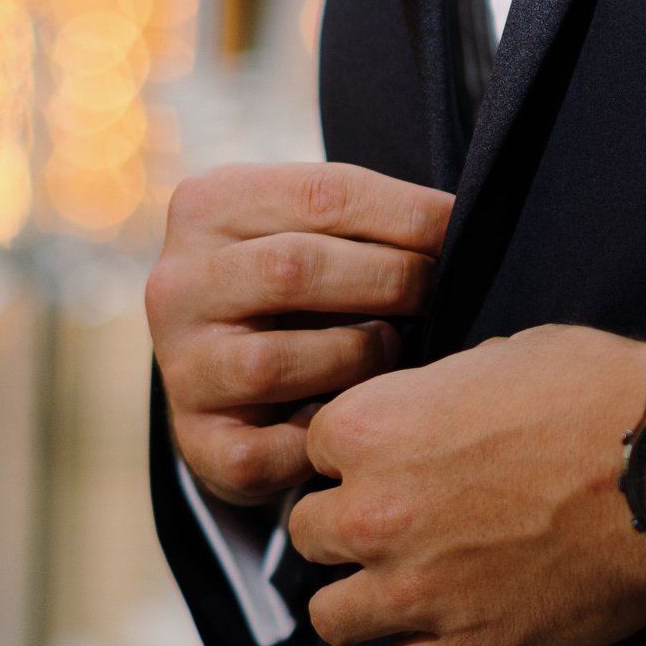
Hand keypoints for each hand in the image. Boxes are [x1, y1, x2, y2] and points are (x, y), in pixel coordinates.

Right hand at [147, 163, 453, 506]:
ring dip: (359, 359)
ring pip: (276, 364)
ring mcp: (181, 366)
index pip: (323, 194)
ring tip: (392, 350)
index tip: (462, 228)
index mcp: (208, 207)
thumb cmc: (301, 285)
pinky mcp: (197, 441)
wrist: (232, 368)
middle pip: (295, 269)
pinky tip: (354, 415)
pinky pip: (270, 451)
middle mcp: (176, 285)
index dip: (407, 214)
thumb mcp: (316, 228)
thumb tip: (469, 219)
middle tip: (441, 292)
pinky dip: (323, 439)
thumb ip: (370, 216)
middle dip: (390, 280)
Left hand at [288, 324, 645, 645]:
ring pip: (334, 616)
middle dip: (350, 525)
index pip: (315, 451)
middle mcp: (374, 515)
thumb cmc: (597, 394)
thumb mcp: (495, 357)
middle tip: (403, 520)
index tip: (391, 460)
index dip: (357, 454)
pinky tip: (454, 625)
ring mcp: (417, 593)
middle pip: (310, 535)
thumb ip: (428, 397)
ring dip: (367, 598)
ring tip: (413, 583)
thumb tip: (416, 419)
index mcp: (371, 429)